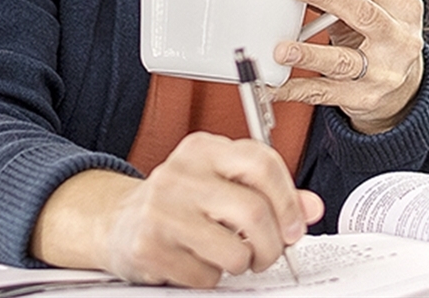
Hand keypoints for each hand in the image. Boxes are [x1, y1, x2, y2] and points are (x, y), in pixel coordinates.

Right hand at [33, 133, 322, 286]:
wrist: (117, 223)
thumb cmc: (179, 204)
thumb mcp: (223, 186)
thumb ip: (270, 193)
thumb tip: (311, 208)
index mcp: (203, 149)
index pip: (262, 163)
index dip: (289, 202)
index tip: (294, 227)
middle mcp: (180, 173)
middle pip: (254, 212)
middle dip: (271, 245)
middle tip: (266, 254)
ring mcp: (162, 210)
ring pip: (234, 251)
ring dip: (242, 265)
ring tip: (231, 259)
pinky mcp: (149, 247)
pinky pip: (205, 276)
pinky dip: (210, 279)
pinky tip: (198, 263)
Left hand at [271, 0, 425, 133]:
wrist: (405, 87)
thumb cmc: (380, 37)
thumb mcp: (374, 10)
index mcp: (404, 8)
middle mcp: (398, 40)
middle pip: (365, 15)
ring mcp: (383, 72)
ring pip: (342, 60)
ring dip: (309, 54)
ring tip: (282, 50)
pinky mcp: (363, 98)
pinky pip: (324, 92)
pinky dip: (295, 89)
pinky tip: (274, 85)